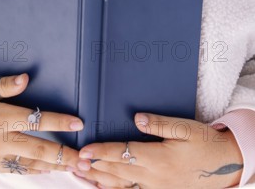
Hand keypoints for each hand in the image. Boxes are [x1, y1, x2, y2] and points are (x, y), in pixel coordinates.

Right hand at [0, 74, 90, 174]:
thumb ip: (4, 85)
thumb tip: (27, 78)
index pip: (36, 120)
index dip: (59, 122)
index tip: (79, 123)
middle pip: (38, 149)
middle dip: (63, 154)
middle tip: (83, 157)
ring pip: (28, 164)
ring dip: (51, 166)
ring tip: (71, 166)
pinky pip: (14, 169)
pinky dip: (31, 171)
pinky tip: (43, 170)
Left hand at [72, 113, 243, 188]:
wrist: (226, 165)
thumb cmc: (205, 142)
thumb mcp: (185, 128)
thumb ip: (159, 124)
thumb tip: (136, 117)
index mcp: (159, 159)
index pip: (123, 154)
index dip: (101, 152)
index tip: (84, 151)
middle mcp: (155, 177)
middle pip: (117, 173)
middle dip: (93, 168)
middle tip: (72, 164)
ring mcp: (157, 188)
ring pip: (122, 187)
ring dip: (100, 181)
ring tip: (81, 175)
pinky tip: (104, 188)